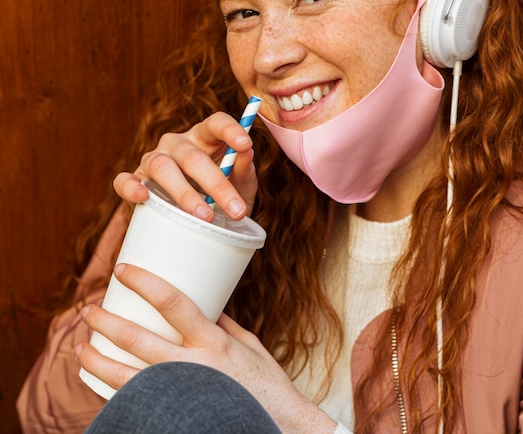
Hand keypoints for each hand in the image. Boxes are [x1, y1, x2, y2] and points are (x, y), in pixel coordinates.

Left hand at [75, 264, 336, 433]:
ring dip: (97, 359)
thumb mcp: (249, 345)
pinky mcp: (174, 416)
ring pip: (126, 377)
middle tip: (88, 310)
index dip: (145, 281)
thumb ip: (225, 324)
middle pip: (138, 339)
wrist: (279, 427)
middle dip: (107, 322)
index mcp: (213, 341)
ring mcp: (181, 394)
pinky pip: (135, 406)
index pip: (173, 301)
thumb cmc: (266, 385)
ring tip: (79, 348)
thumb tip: (209, 305)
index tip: (123, 269)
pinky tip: (98, 390)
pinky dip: (112, 397)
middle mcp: (193, 366)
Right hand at [114, 112, 257, 220]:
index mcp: (205, 137)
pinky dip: (130, 187)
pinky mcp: (135, 180)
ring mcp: (154, 160)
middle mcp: (177, 144)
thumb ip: (243, 170)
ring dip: (184, 193)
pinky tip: (141, 197)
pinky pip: (125, 180)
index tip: (245, 144)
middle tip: (236, 210)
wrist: (196, 220)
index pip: (215, 123)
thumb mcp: (240, 185)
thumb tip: (246, 153)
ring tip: (205, 215)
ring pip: (162, 167)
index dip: (230, 130)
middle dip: (217, 184)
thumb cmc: (220, 195)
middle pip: (193, 156)